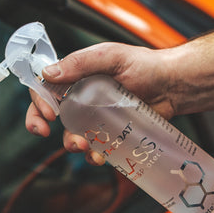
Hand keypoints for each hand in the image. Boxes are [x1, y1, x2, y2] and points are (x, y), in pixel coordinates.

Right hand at [25, 42, 175, 161]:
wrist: (174, 86)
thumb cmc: (146, 66)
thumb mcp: (111, 56)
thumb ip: (80, 63)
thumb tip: (48, 73)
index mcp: (77, 76)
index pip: (45, 87)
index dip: (39, 101)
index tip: (49, 113)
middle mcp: (81, 97)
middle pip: (49, 113)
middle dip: (40, 124)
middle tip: (46, 132)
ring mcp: (95, 118)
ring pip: (71, 135)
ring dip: (70, 143)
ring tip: (83, 146)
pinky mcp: (111, 134)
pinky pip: (96, 149)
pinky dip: (94, 156)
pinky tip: (100, 156)